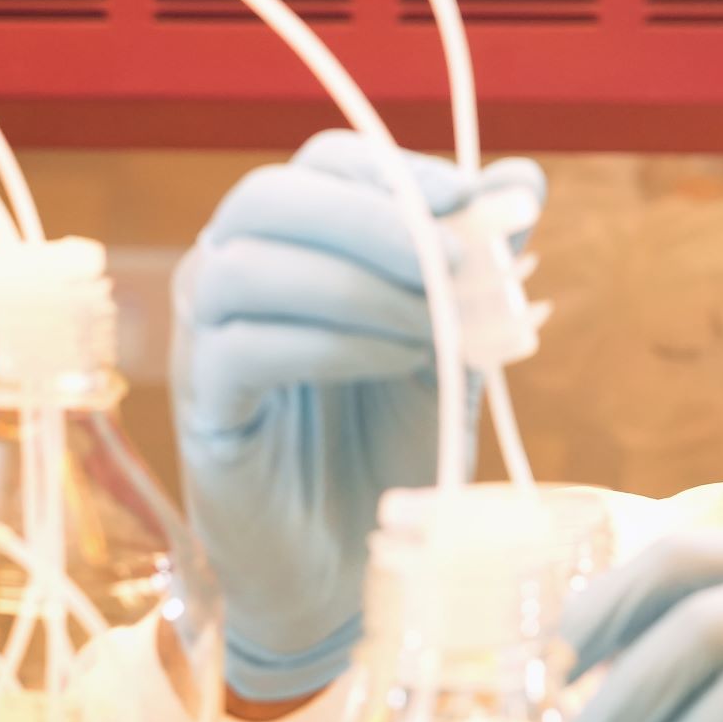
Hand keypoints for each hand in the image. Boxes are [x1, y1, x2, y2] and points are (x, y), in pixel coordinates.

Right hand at [173, 130, 548, 701]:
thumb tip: (521, 181)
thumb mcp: (452, 341)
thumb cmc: (391, 441)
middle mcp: (229, 268)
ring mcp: (203, 334)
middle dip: (372, 221)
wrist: (352, 558)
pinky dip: (331, 344)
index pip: (325, 164)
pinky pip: (244, 348)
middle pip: (270, 198)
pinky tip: (393, 364)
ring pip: (247, 267)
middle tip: (452, 263)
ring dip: (355, 286)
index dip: (398, 172)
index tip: (471, 203)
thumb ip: (477, 265)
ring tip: (433, 328)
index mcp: (292, 238)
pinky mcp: (201, 403)